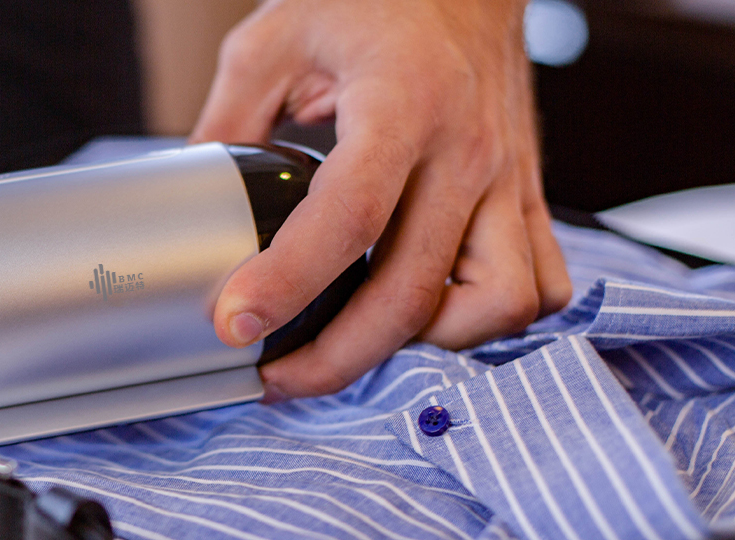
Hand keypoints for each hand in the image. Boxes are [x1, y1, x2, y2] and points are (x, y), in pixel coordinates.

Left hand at [190, 0, 571, 399]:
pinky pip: (543, 284)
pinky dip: (489, 319)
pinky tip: (433, 311)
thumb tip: (192, 197)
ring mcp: (506, 177)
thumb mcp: (276, 38)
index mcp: (401, 104)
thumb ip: (229, 119)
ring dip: (427, 341)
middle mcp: (465, 149)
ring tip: (363, 337)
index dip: (289, 281)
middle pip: (414, 290)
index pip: (349, 215)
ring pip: (497, 304)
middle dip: (339, 357)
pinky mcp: (528, 193)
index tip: (236, 323)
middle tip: (278, 375)